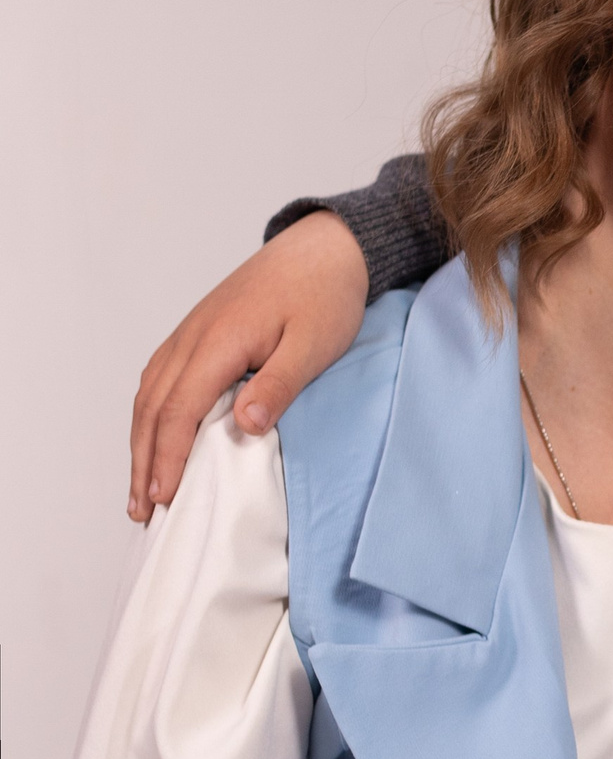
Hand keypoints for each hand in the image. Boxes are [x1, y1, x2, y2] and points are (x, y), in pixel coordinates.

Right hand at [129, 212, 369, 517]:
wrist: (325, 248)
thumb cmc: (324, 295)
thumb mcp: (313, 344)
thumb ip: (278, 385)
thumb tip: (245, 426)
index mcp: (217, 342)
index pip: (179, 411)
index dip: (166, 458)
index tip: (164, 499)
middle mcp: (192, 337)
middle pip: (153, 408)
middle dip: (144, 462)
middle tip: (142, 510)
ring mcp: (190, 333)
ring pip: (150, 393)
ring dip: (141, 441)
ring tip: (142, 488)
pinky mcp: (198, 332)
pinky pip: (161, 378)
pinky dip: (151, 414)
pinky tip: (154, 436)